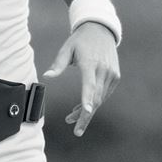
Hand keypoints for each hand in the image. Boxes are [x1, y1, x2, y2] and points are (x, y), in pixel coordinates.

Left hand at [43, 22, 120, 136]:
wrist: (101, 30)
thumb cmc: (79, 41)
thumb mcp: (66, 49)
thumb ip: (57, 64)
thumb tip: (46, 76)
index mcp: (90, 64)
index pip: (89, 85)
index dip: (87, 99)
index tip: (86, 111)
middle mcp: (103, 70)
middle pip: (95, 98)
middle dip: (85, 115)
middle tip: (76, 131)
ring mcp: (111, 74)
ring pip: (100, 99)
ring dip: (87, 111)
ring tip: (71, 119)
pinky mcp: (115, 76)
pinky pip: (103, 94)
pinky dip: (93, 103)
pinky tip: (81, 109)